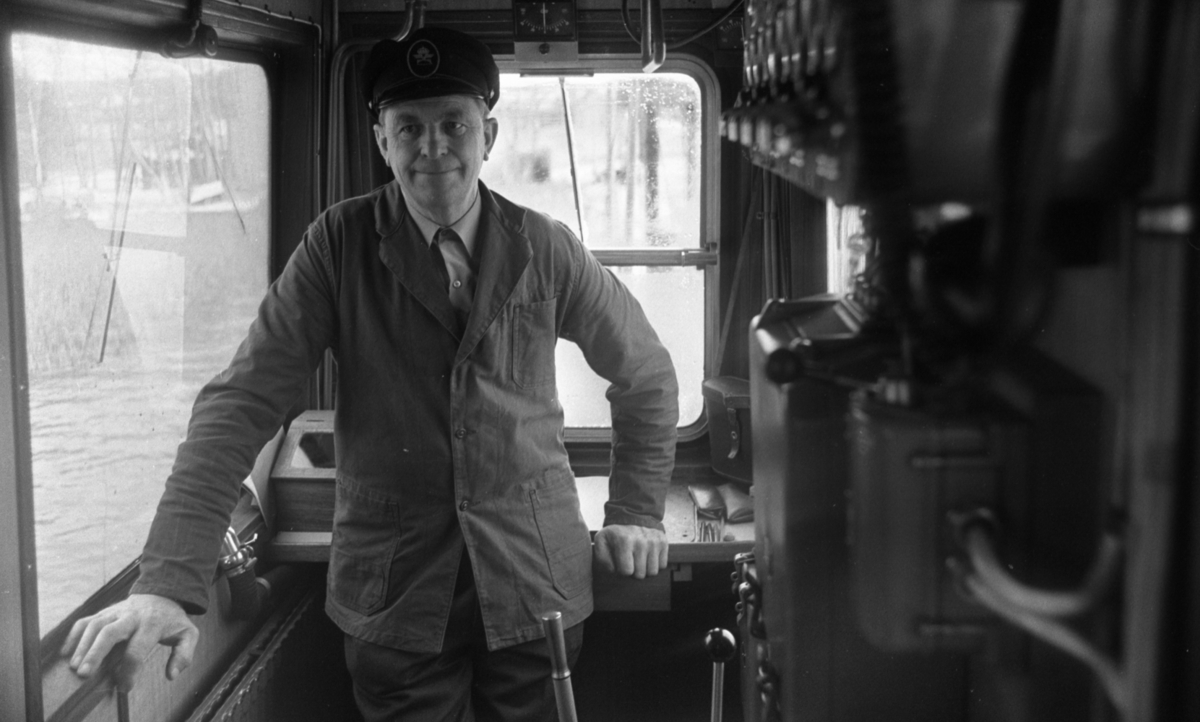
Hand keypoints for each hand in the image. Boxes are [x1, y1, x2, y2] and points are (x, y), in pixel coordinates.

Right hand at [61, 593, 198, 690]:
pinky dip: (74, 635)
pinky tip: (66, 652)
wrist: (162, 595)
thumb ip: (184, 654)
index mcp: (152, 624)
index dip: (130, 670)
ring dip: (82, 645)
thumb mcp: (188, 634)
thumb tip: (171, 674)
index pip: (138, 649)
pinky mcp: (105, 612)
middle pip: (110, 632)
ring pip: (95, 625)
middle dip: (96, 653)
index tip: (124, 687)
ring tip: (74, 667)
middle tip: (85, 674)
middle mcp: (131, 616)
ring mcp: (116, 612)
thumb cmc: (172, 620)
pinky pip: (86, 620)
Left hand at [593, 524, 668, 578]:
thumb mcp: (601, 541)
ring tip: (639, 559)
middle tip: (630, 560)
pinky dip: (655, 564)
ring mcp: (654, 541)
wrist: (633, 517)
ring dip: (645, 569)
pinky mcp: (663, 542)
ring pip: (652, 572)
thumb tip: (614, 570)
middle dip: (634, 571)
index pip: (627, 571)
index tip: (620, 561)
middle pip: (640, 574)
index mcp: (625, 541)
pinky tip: (647, 555)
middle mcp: (642, 541)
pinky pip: (662, 565)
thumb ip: (602, 558)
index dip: (622, 570)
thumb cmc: (615, 535)